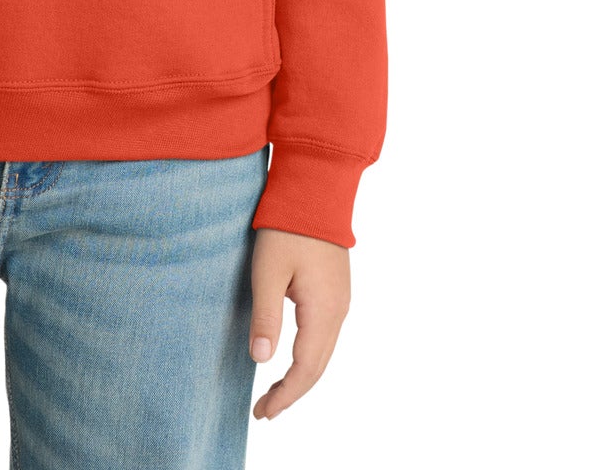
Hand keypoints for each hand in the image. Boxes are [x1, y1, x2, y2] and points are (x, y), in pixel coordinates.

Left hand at [248, 227, 350, 419]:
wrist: (315, 188)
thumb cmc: (286, 226)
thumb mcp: (268, 271)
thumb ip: (266, 316)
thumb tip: (261, 360)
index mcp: (323, 311)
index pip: (305, 369)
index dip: (285, 396)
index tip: (263, 413)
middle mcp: (338, 311)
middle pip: (318, 367)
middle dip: (292, 392)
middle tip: (264, 410)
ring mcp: (340, 300)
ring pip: (323, 352)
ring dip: (300, 375)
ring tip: (275, 391)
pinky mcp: (336, 290)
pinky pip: (325, 335)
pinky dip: (308, 355)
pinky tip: (291, 357)